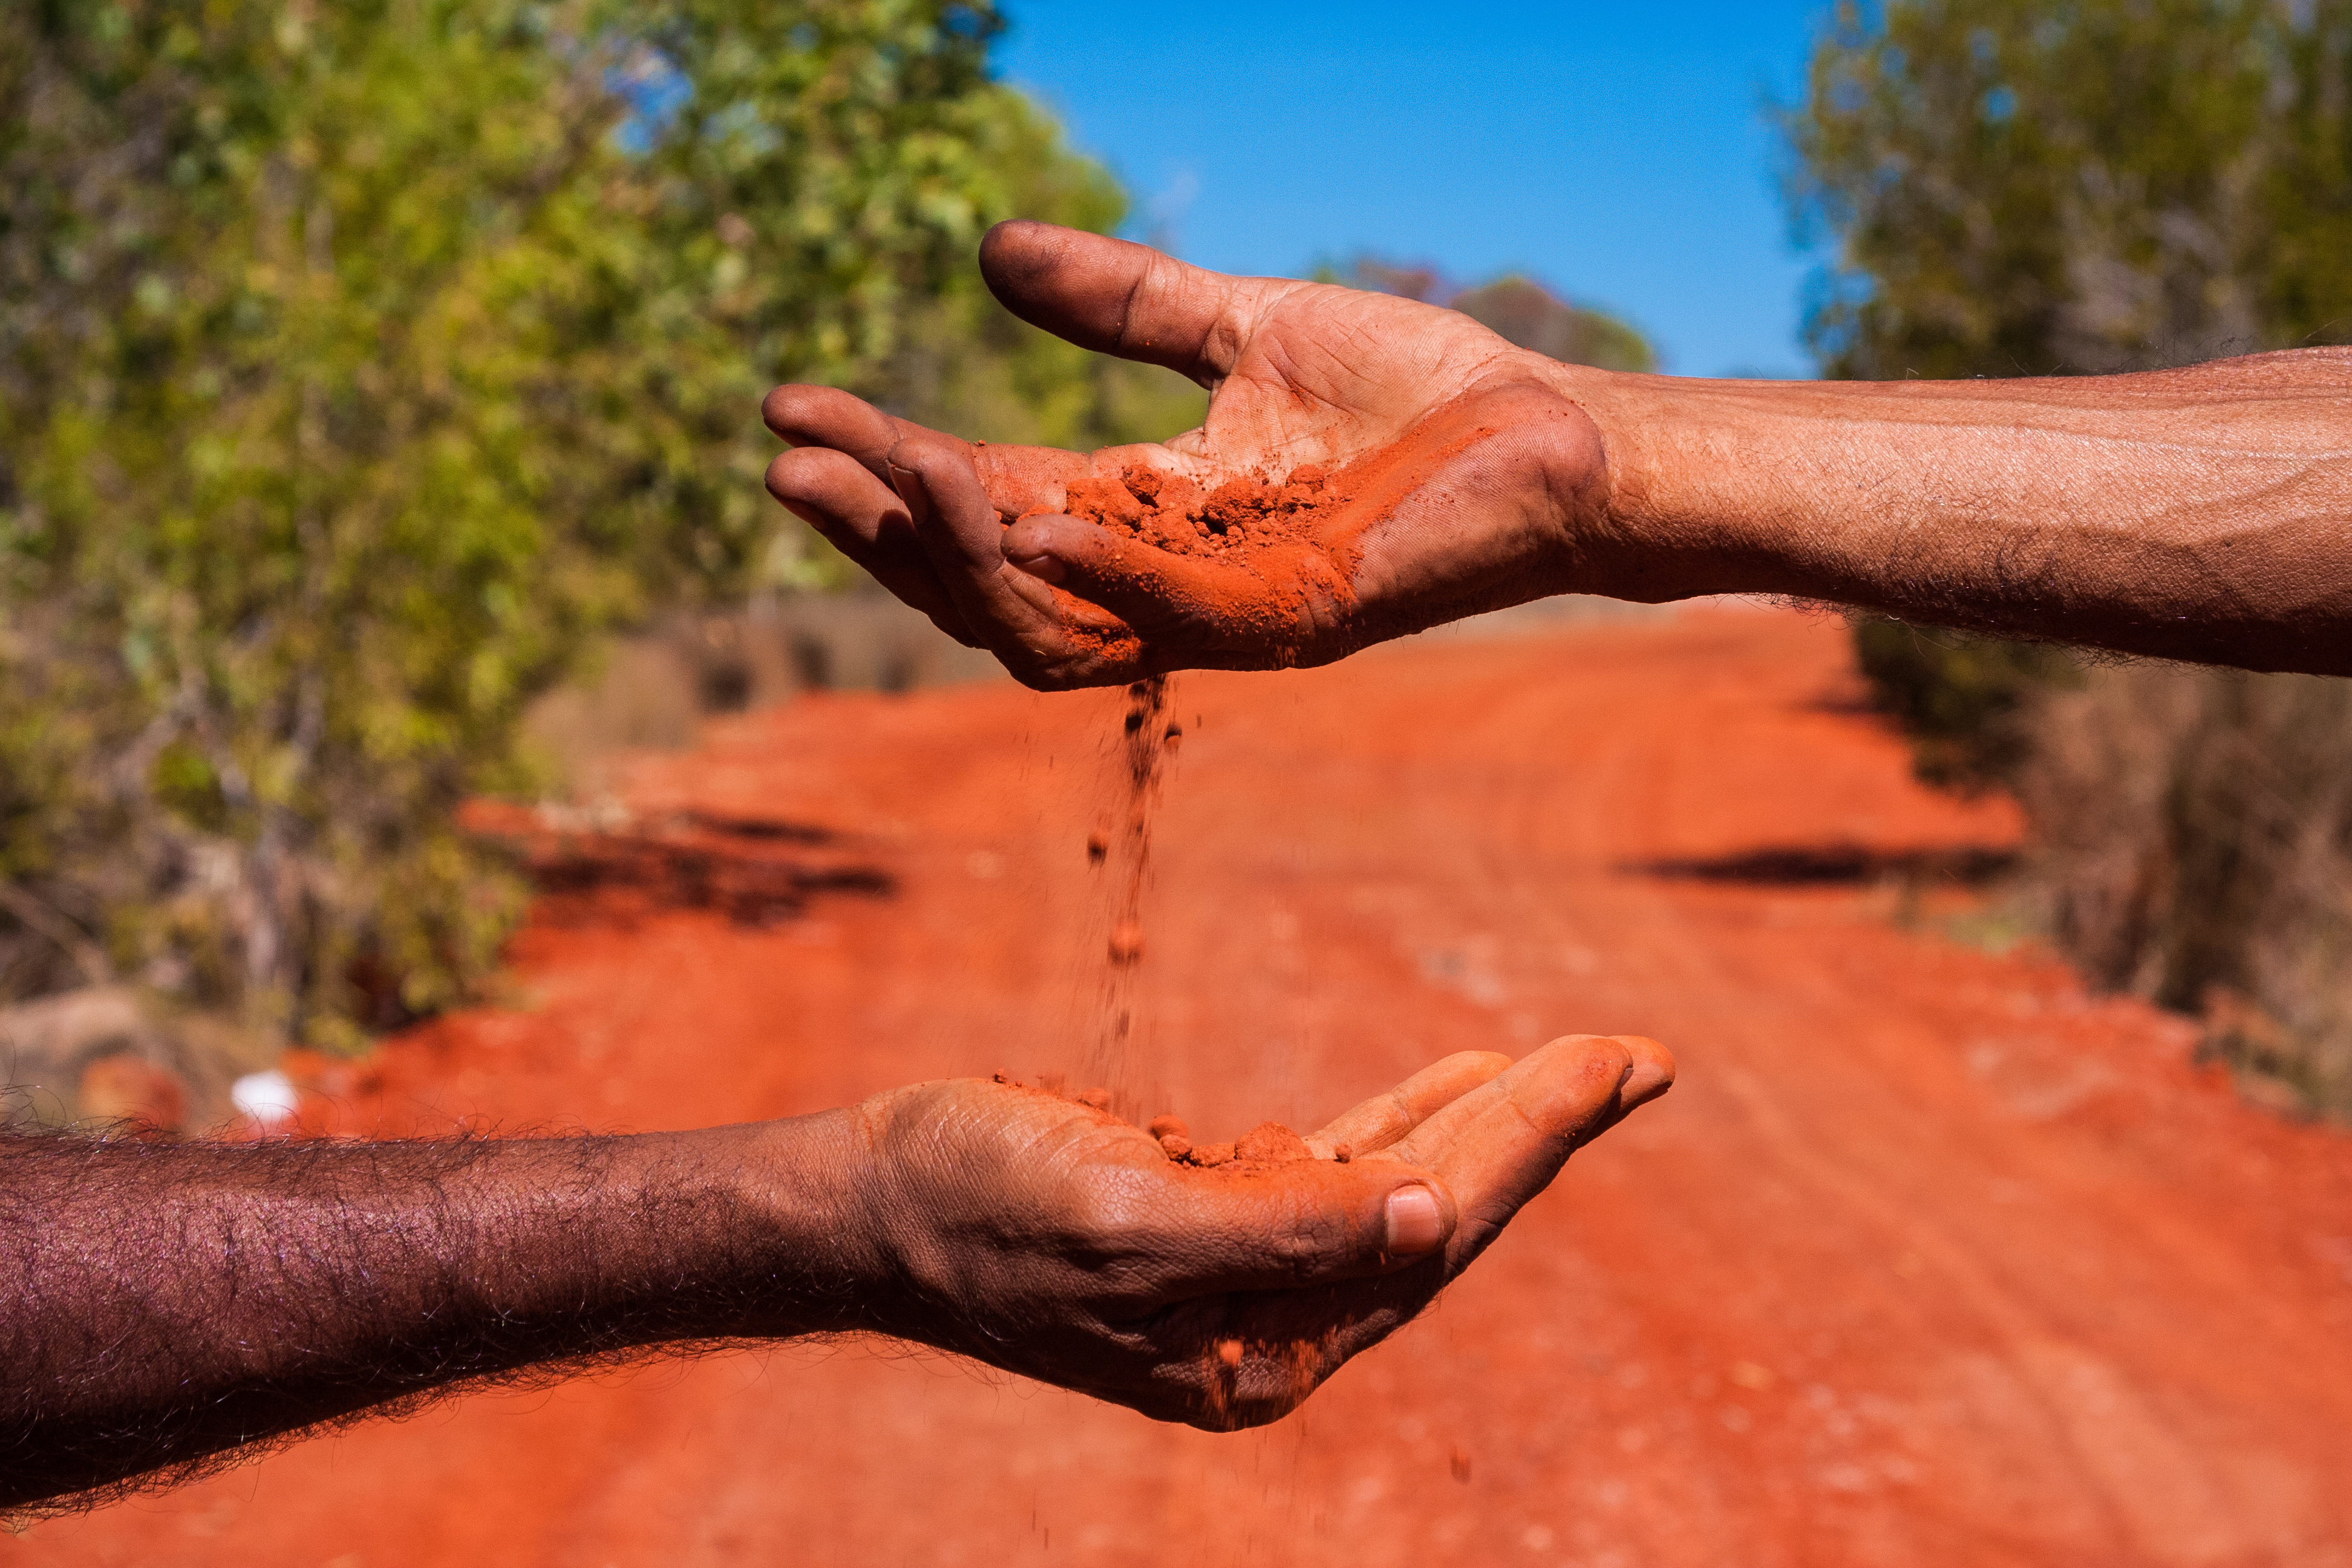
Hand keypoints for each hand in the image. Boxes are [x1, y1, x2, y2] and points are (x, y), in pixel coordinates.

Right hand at [763, 221, 1633, 688]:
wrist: (1555, 433)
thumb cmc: (1416, 394)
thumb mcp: (1239, 328)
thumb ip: (1124, 306)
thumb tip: (989, 251)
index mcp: (1141, 514)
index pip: (978, 503)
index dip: (880, 464)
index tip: (788, 404)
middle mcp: (1164, 581)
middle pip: (983, 584)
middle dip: (881, 530)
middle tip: (789, 462)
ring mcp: (1225, 613)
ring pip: (1050, 626)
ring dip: (963, 557)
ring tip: (892, 467)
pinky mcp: (1298, 619)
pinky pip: (1171, 620)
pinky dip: (1095, 575)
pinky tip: (1025, 515)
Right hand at [848, 1033, 1672, 1429]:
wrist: (874, 1198)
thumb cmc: (981, 1208)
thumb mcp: (1128, 1223)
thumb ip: (1283, 1232)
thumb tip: (1431, 1221)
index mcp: (1263, 1349)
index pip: (1430, 1236)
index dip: (1526, 1145)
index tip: (1609, 1063)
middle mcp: (1272, 1322)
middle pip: (1438, 1216)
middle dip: (1540, 1130)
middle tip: (1641, 1055)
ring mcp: (1246, 1269)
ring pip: (1401, 1187)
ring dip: (1492, 1120)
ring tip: (1586, 1063)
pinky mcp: (1213, 1213)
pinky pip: (1340, 1165)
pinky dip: (1405, 1118)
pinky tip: (1462, 1077)